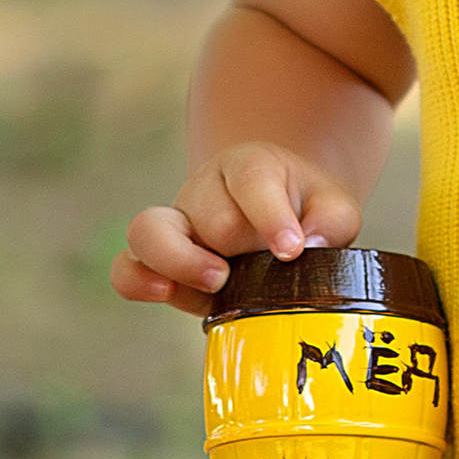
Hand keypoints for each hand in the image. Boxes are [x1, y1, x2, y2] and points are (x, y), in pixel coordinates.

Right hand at [111, 141, 365, 318]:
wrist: (276, 220)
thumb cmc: (306, 214)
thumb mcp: (332, 209)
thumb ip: (331, 221)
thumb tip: (308, 245)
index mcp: (249, 167)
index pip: (251, 178)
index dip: (270, 215)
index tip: (291, 250)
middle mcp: (204, 191)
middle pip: (212, 217)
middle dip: (238, 245)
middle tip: (260, 266)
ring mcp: (175, 226)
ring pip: (150, 231)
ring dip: (181, 259)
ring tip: (217, 280)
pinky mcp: (158, 264)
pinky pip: (126, 267)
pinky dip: (137, 280)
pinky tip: (163, 292)